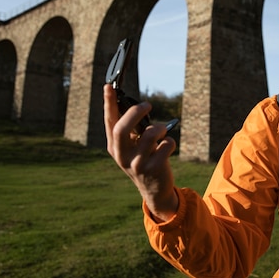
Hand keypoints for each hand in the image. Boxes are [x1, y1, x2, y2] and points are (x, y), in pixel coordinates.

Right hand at [103, 84, 177, 220]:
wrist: (155, 190)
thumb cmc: (143, 160)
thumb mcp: (132, 148)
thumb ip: (131, 130)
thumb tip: (136, 106)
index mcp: (114, 147)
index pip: (109, 122)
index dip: (108, 103)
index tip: (109, 86)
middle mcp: (122, 155)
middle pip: (122, 129)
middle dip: (135, 112)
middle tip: (148, 105)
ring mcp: (137, 164)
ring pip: (150, 134)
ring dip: (160, 128)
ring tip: (162, 132)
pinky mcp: (154, 168)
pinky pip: (166, 145)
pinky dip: (170, 142)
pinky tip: (166, 148)